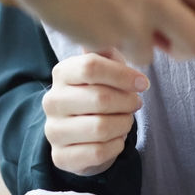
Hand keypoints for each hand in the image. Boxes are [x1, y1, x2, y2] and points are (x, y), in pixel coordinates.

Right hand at [43, 49, 147, 176]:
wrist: (80, 135)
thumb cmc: (98, 93)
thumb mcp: (105, 69)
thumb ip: (111, 52)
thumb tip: (120, 37)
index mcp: (62, 73)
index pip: (91, 66)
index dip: (123, 74)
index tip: (142, 83)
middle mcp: (51, 101)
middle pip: (100, 98)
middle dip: (127, 102)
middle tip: (136, 103)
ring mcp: (53, 131)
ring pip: (101, 128)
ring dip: (124, 124)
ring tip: (126, 119)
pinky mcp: (60, 157)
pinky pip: (99, 152)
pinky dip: (116, 145)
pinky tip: (116, 139)